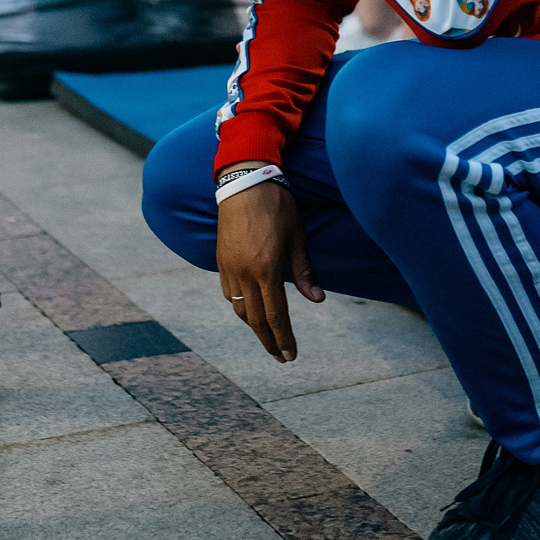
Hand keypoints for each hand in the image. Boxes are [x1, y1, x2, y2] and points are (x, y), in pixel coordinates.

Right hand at [216, 168, 323, 361]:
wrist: (243, 182)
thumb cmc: (277, 205)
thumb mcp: (297, 236)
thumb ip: (305, 271)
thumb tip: (318, 299)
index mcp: (266, 268)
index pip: (276, 315)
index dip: (284, 338)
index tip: (290, 355)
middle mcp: (244, 273)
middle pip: (255, 319)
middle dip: (269, 341)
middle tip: (281, 357)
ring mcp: (229, 267)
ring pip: (239, 308)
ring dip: (254, 326)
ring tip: (268, 336)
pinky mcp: (221, 260)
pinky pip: (229, 293)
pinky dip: (241, 307)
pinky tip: (250, 309)